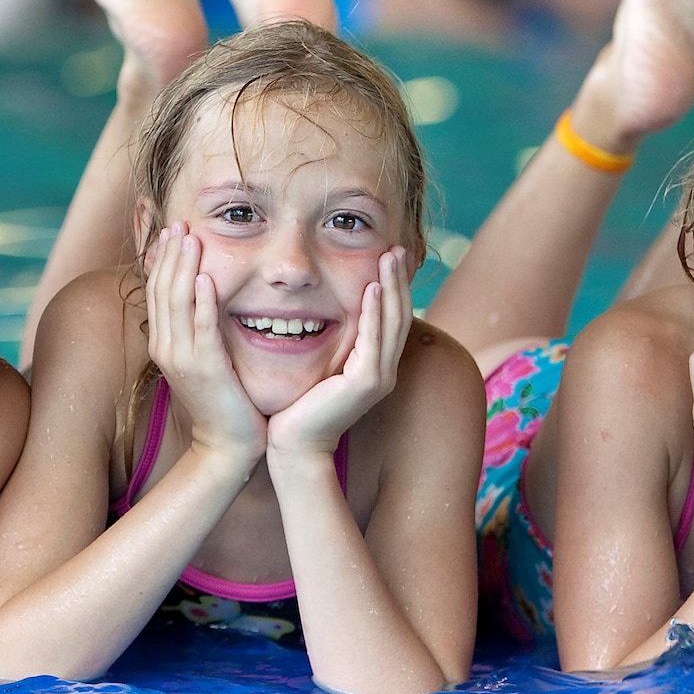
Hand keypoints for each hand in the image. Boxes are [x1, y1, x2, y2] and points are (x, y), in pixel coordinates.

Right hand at [144, 223, 266, 465]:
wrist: (226, 444)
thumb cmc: (222, 400)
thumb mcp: (203, 358)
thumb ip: (198, 328)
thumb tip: (202, 297)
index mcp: (163, 343)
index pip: (157, 291)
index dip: (162, 259)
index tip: (170, 230)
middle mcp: (165, 347)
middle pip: (162, 290)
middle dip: (170, 254)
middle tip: (179, 222)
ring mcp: (182, 358)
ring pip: (177, 302)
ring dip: (183, 267)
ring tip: (190, 237)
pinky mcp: (204, 368)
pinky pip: (201, 327)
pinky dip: (202, 301)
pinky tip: (207, 277)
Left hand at [265, 249, 409, 465]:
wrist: (294, 445)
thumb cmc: (299, 408)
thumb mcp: (319, 368)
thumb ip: (329, 346)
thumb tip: (319, 315)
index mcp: (374, 365)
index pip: (391, 318)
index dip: (393, 287)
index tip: (388, 255)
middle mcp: (383, 370)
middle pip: (399, 315)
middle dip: (398, 279)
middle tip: (396, 248)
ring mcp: (379, 377)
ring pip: (393, 322)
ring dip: (391, 287)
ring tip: (389, 257)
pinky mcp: (366, 383)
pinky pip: (374, 339)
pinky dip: (375, 312)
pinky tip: (372, 288)